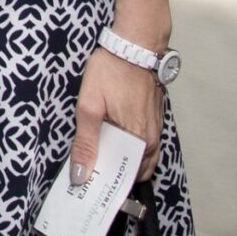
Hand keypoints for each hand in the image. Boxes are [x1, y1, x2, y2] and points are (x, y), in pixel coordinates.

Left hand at [69, 48, 164, 190]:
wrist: (134, 46)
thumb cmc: (111, 72)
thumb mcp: (89, 107)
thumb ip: (85, 143)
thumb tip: (80, 175)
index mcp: (138, 140)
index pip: (126, 178)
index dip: (107, 186)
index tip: (88, 189)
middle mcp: (152, 139)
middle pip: (134, 170)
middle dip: (114, 177)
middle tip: (90, 176)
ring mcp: (155, 129)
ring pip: (141, 158)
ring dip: (122, 163)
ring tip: (98, 160)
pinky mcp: (154, 119)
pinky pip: (144, 144)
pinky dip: (129, 149)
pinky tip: (110, 141)